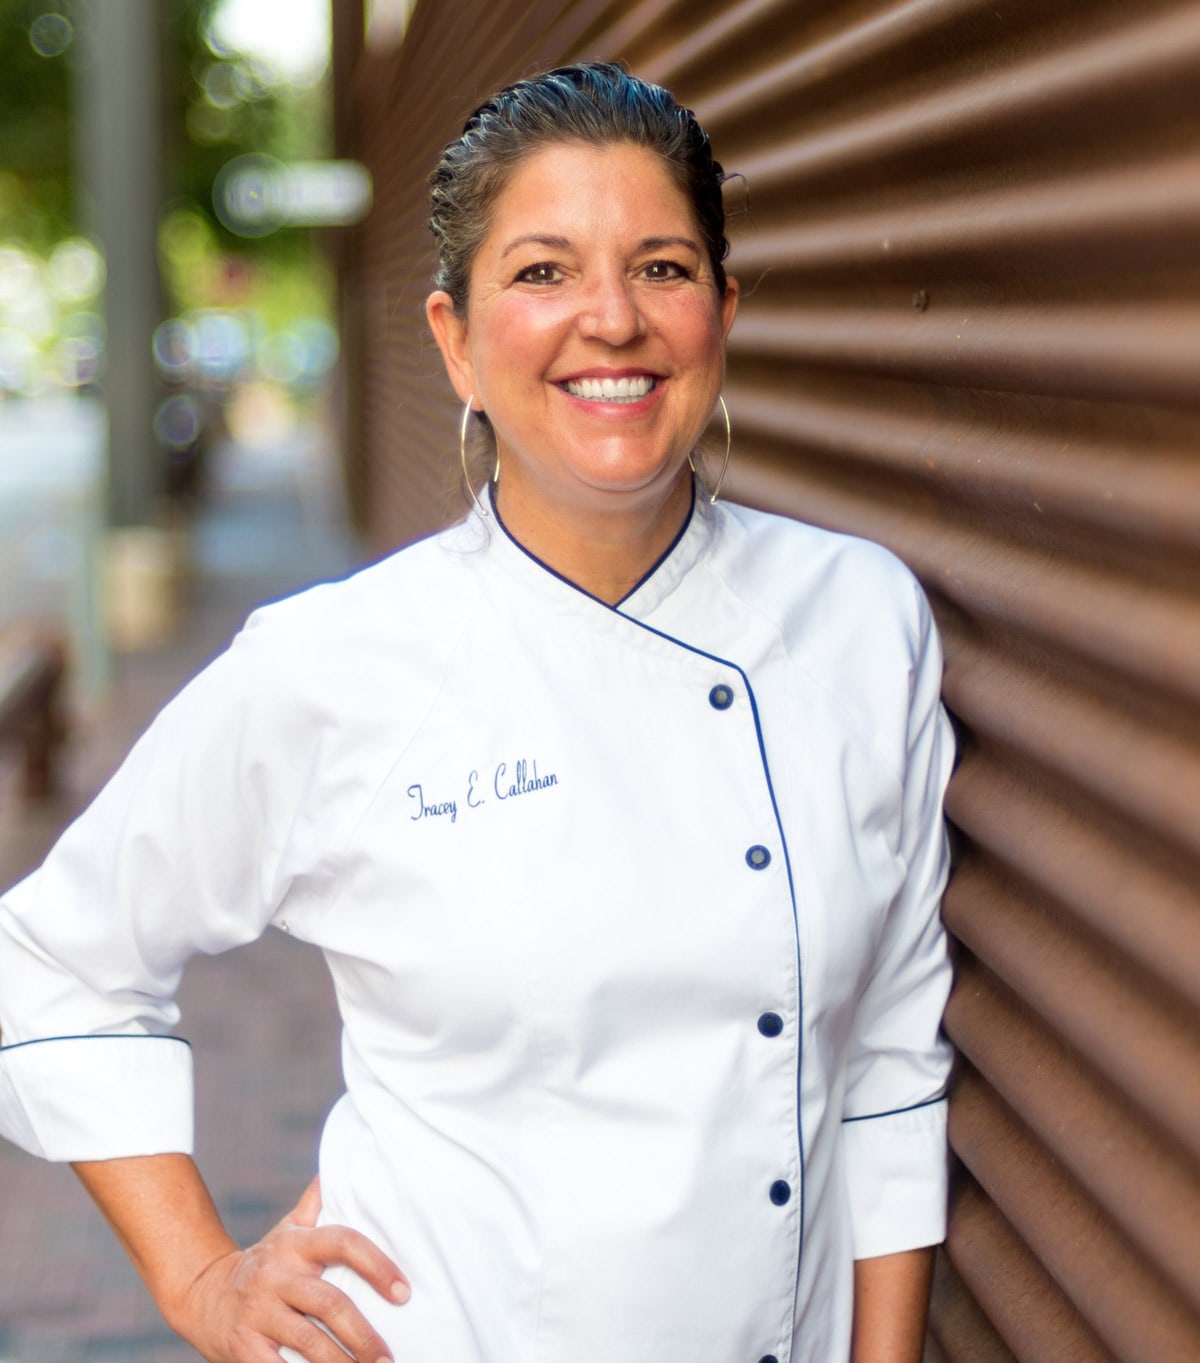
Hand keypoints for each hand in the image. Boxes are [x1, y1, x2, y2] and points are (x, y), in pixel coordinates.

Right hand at [167, 1177, 410, 1362]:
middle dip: (363, 1334)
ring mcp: (258, 1312)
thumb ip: (316, 1203)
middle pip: (329, 1302)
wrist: (201, 1293)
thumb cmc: (264, 1263)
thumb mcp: (287, 1230)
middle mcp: (277, 1275)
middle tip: (389, 1357)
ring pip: (308, 1342)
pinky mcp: (242, 1347)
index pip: (343, 1243)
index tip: (404, 1292)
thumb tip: (340, 1167)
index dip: (377, 1265)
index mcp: (296, 1245)